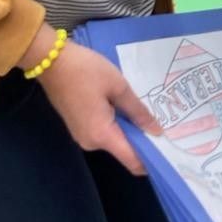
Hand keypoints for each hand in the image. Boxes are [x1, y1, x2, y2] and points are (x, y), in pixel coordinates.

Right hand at [38, 41, 161, 176]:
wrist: (51, 60)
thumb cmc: (86, 71)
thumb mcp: (118, 86)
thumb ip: (137, 111)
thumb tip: (156, 131)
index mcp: (102, 135)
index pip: (132, 160)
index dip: (152, 160)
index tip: (171, 153)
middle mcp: (91, 143)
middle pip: (124, 150)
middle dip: (143, 141)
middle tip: (166, 125)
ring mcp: (82, 136)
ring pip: (114, 140)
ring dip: (130, 130)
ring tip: (149, 113)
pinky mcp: (79, 126)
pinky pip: (104, 132)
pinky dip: (118, 125)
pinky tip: (128, 110)